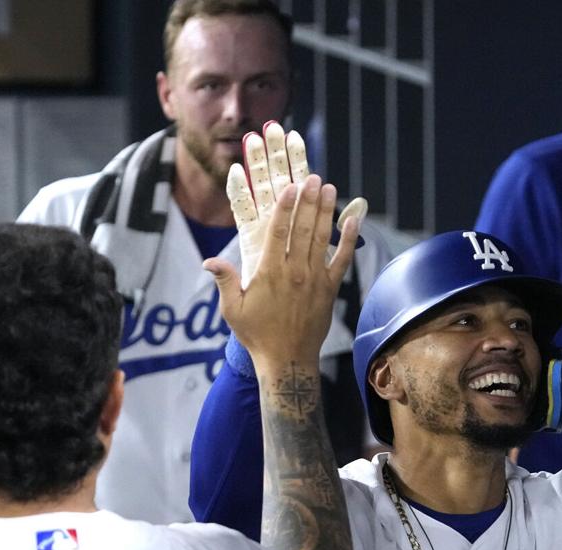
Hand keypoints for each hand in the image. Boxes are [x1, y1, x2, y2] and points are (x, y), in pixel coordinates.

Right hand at [206, 126, 359, 372]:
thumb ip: (224, 280)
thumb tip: (208, 261)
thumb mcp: (231, 309)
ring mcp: (315, 279)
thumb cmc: (256, 335)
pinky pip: (342, 260)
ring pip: (322, 238)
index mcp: (269, 273)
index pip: (277, 232)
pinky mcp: (330, 289)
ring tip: (328, 188)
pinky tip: (353, 220)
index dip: (284, 207)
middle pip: (302, 228)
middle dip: (307, 200)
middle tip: (312, 177)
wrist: (287, 360)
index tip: (289, 186)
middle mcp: (295, 272)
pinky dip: (348, 240)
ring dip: (325, 211)